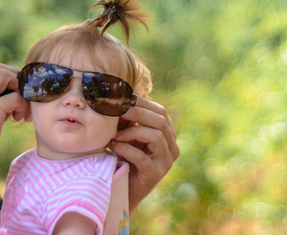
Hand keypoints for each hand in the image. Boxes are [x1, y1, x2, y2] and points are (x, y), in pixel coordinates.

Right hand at [0, 63, 29, 167]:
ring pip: (6, 76)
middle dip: (16, 79)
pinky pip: (14, 98)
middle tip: (21, 98)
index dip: (8, 79)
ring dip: (19, 90)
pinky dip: (21, 105)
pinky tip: (19, 119)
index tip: (14, 96)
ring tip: (20, 110)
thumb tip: (6, 107)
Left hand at [108, 96, 179, 212]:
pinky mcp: (156, 174)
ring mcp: (166, 161)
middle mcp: (172, 147)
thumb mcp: (129, 136)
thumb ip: (130, 120)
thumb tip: (122, 97)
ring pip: (156, 136)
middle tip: (117, 110)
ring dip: (132, 131)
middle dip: (137, 112)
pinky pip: (142, 157)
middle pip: (160, 121)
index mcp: (168, 135)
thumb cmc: (125, 158)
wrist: (123, 189)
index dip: (142, 103)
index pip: (160, 112)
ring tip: (115, 134)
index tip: (123, 98)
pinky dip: (126, 148)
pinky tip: (114, 146)